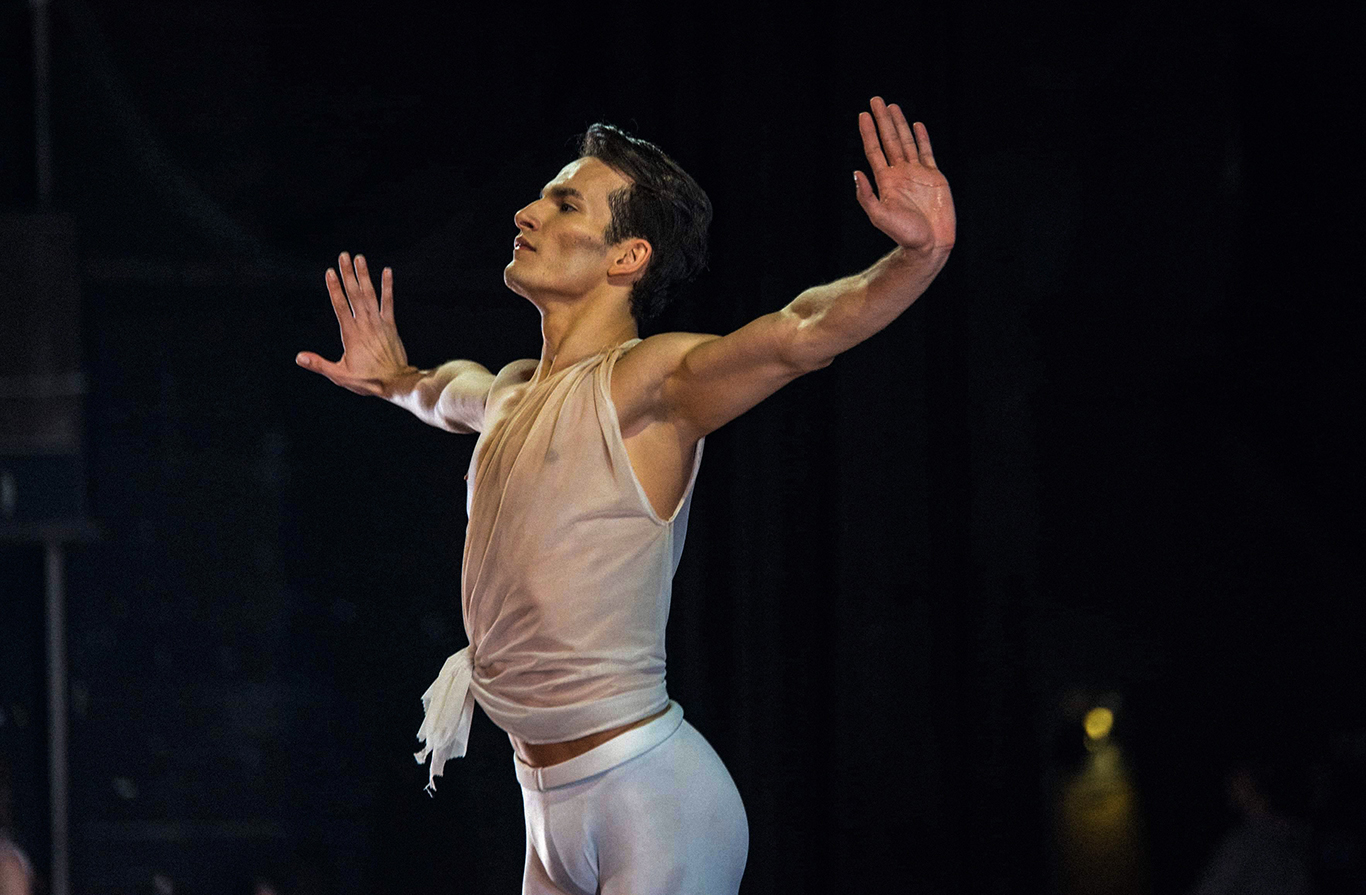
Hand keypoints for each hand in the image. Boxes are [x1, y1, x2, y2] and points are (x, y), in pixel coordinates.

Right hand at [296, 252, 414, 396]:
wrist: (396, 382)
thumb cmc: (367, 380)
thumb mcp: (339, 375)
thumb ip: (319, 364)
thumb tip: (299, 357)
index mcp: (351, 334)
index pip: (340, 306)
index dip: (335, 288)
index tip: (330, 272)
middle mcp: (365, 324)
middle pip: (354, 294)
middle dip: (348, 274)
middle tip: (343, 256)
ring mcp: (379, 323)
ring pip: (370, 294)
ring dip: (364, 275)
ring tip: (359, 258)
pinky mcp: (390, 325)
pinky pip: (388, 302)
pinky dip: (387, 287)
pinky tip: (387, 272)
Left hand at [854, 97, 955, 253]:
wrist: (930, 244)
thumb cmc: (904, 234)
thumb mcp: (879, 216)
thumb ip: (867, 195)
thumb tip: (855, 173)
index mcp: (886, 181)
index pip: (874, 150)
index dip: (869, 132)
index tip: (863, 115)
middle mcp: (900, 173)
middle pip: (889, 140)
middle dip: (882, 120)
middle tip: (876, 100)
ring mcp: (917, 173)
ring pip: (906, 142)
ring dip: (899, 124)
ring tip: (893, 107)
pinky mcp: (934, 177)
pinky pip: (927, 152)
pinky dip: (922, 138)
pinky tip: (916, 126)